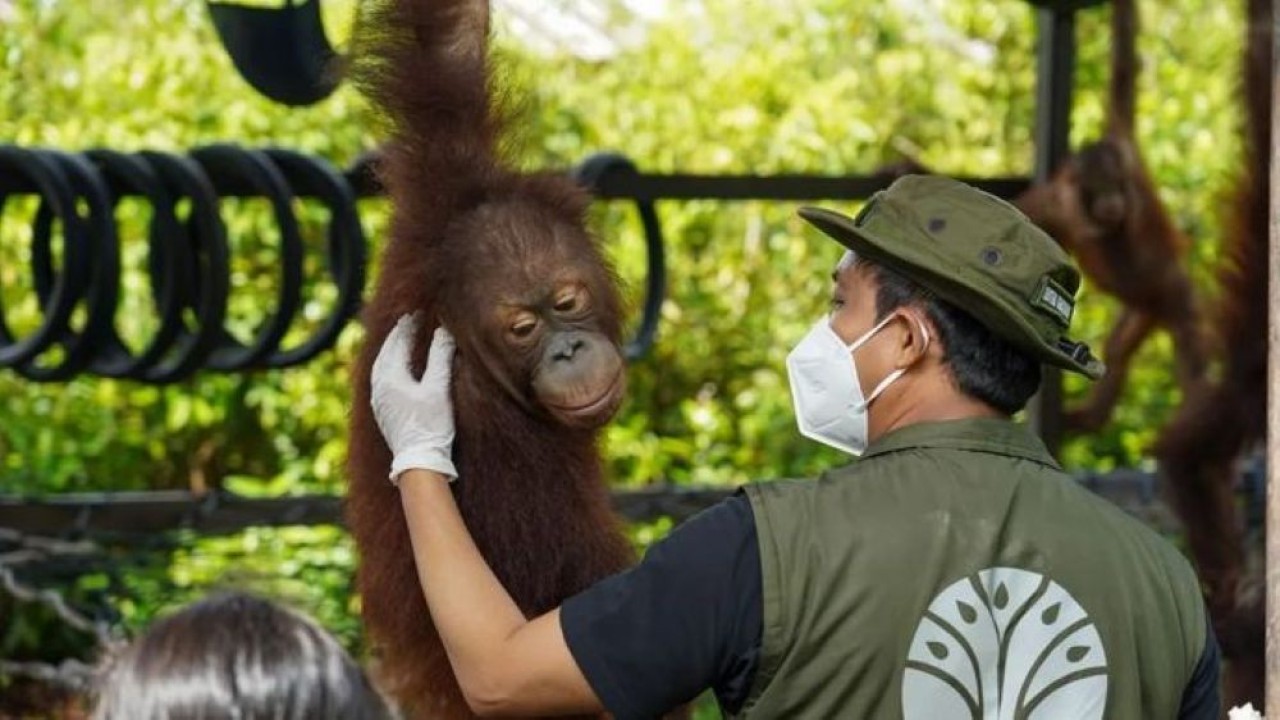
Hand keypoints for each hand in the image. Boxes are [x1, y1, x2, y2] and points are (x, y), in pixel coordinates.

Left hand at [371, 314, 457, 484]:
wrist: (418, 461)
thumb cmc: (431, 425)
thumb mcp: (439, 388)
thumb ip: (440, 357)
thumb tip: (443, 331)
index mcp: (390, 376)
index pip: (399, 342)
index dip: (409, 326)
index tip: (418, 313)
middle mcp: (378, 386)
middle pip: (385, 352)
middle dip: (397, 335)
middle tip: (408, 321)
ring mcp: (377, 400)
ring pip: (380, 366)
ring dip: (391, 350)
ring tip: (400, 340)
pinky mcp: (381, 411)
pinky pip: (380, 379)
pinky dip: (388, 366)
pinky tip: (396, 369)